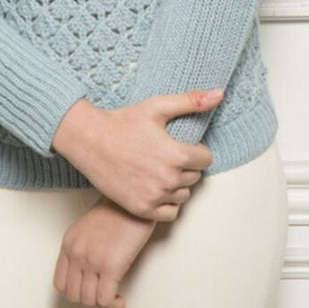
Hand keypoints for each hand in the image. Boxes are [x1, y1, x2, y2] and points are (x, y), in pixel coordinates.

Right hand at [52, 89, 221, 221]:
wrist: (89, 140)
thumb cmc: (123, 121)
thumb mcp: (157, 106)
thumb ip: (191, 101)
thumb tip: (219, 93)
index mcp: (176, 155)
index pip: (205, 159)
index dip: (195, 150)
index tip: (179, 144)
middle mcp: (168, 179)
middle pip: (195, 177)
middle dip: (186, 166)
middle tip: (166, 154)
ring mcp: (155, 197)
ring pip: (183, 195)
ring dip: (177, 184)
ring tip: (159, 169)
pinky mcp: (141, 209)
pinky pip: (170, 213)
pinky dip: (167, 203)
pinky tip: (155, 187)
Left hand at [53, 194, 156, 307]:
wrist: (133, 201)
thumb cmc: (117, 211)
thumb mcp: (88, 228)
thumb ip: (82, 248)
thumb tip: (87, 275)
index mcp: (69, 243)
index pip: (60, 283)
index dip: (75, 294)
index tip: (89, 293)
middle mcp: (76, 253)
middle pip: (73, 295)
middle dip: (90, 302)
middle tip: (104, 297)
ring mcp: (92, 260)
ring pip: (89, 301)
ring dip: (102, 306)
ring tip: (113, 298)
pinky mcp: (111, 266)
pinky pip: (105, 300)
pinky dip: (113, 305)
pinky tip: (120, 300)